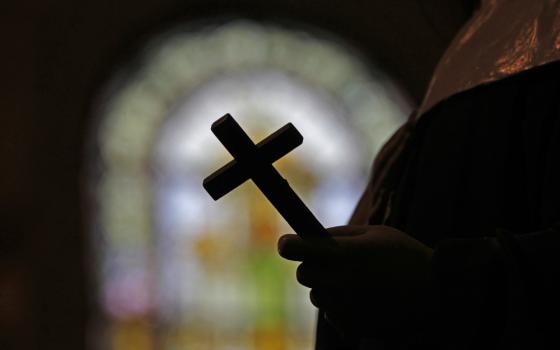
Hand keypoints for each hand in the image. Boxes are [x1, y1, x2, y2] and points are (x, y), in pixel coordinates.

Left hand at [278, 225, 436, 339]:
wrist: (440, 297)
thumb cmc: (408, 257)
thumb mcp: (378, 233)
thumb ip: (342, 234)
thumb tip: (313, 237)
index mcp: (347, 254)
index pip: (299, 250)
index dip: (288, 245)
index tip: (286, 244)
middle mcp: (342, 282)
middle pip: (303, 275)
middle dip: (310, 266)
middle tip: (328, 262)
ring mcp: (347, 307)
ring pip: (317, 296)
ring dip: (326, 287)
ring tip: (356, 281)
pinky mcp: (353, 326)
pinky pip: (333, 314)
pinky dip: (341, 307)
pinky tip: (366, 300)